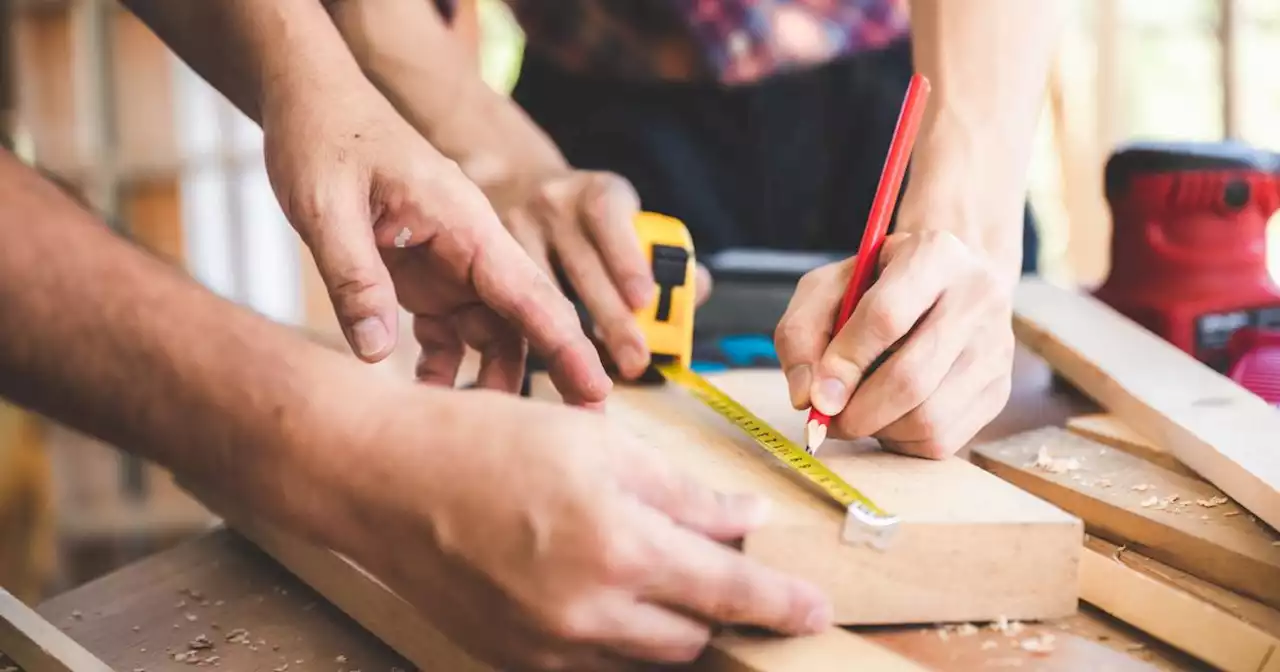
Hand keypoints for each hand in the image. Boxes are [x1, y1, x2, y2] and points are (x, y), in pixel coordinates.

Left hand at [260, 80, 609, 404]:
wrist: (312, 105)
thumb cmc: (324, 139)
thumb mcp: (326, 208)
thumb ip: (354, 279)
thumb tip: (377, 353)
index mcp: (466, 222)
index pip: (529, 292)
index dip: (565, 345)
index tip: (599, 390)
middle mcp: (470, 247)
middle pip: (524, 320)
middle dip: (549, 373)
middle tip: (570, 433)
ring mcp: (450, 264)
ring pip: (490, 334)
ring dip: (486, 380)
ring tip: (471, 429)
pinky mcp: (424, 277)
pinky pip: (449, 332)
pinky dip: (443, 366)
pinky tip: (425, 392)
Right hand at [328, 385, 830, 669]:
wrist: (380, 478)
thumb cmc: (482, 442)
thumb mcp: (597, 441)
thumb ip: (682, 490)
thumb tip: (745, 517)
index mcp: (618, 547)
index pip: (729, 593)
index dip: (780, 603)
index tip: (812, 608)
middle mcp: (588, 612)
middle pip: (692, 635)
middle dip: (714, 602)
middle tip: (706, 558)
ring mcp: (548, 645)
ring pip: (644, 655)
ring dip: (665, 620)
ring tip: (640, 563)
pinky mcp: (514, 659)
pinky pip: (591, 661)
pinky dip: (613, 632)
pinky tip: (591, 583)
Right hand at [487, 168, 712, 379]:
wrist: (516, 186)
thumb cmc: (587, 220)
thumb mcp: (627, 221)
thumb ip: (662, 256)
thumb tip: (698, 288)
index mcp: (598, 193)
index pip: (610, 217)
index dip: (627, 258)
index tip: (644, 300)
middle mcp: (554, 205)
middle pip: (582, 267)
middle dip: (611, 320)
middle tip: (635, 362)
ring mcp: (515, 229)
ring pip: (540, 289)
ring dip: (566, 338)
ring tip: (590, 379)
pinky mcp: (488, 259)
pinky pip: (507, 302)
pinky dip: (529, 337)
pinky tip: (548, 366)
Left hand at [774, 231, 1014, 457]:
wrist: (945, 286)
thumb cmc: (877, 286)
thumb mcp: (828, 287)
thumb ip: (801, 333)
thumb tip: (807, 396)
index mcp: (934, 255)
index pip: (885, 317)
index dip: (844, 363)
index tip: (816, 394)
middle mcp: (977, 298)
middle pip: (911, 378)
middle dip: (857, 412)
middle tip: (828, 419)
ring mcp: (996, 348)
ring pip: (929, 418)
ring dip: (878, 430)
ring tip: (858, 413)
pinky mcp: (999, 390)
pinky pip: (944, 439)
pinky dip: (903, 441)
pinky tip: (889, 417)